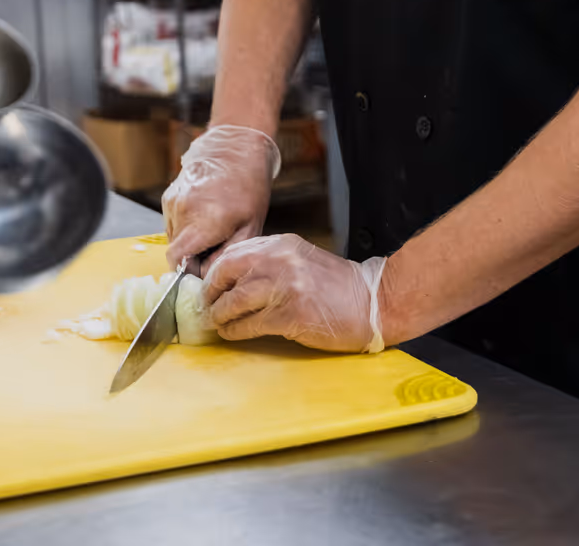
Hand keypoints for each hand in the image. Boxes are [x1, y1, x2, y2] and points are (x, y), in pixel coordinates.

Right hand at [161, 124, 280, 267]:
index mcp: (204, 221)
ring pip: (173, 238)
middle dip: (193, 257)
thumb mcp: (250, 227)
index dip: (190, 272)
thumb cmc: (249, 187)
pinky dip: (185, 227)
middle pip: (176, 251)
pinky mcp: (168, 196)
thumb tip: (207, 275)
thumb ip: (225, 255)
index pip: (177, 261)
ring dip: (188, 242)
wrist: (235, 149)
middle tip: (215, 248)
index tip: (205, 271)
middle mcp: (182, 211)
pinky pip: (172, 223)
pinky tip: (204, 216)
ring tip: (212, 229)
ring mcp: (172, 202)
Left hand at [202, 234, 385, 353]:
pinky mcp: (290, 315)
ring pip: (234, 301)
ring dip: (219, 315)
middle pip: (227, 273)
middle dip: (211, 292)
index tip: (209, 287)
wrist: (372, 303)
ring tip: (217, 323)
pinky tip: (231, 333)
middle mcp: (279, 261)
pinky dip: (235, 331)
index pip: (233, 254)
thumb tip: (233, 280)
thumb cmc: (337, 286)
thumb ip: (270, 263)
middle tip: (206, 306)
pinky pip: (250, 324)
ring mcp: (284, 287)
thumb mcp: (301, 260)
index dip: (215, 273)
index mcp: (280, 245)